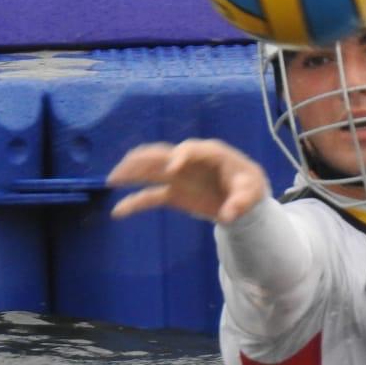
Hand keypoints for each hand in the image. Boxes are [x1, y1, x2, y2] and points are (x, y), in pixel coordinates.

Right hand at [107, 139, 270, 223]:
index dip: (181, 155)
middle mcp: (189, 161)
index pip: (192, 149)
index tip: (173, 169)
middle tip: (126, 167)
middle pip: (162, 154)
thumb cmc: (249, 187)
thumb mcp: (253, 193)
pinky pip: (150, 195)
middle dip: (143, 159)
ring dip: (130, 172)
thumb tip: (228, 215)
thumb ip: (241, 202)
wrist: (243, 197)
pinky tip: (118, 211)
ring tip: (112, 179)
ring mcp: (178, 177)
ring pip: (150, 170)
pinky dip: (135, 203)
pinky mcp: (173, 193)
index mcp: (210, 154)